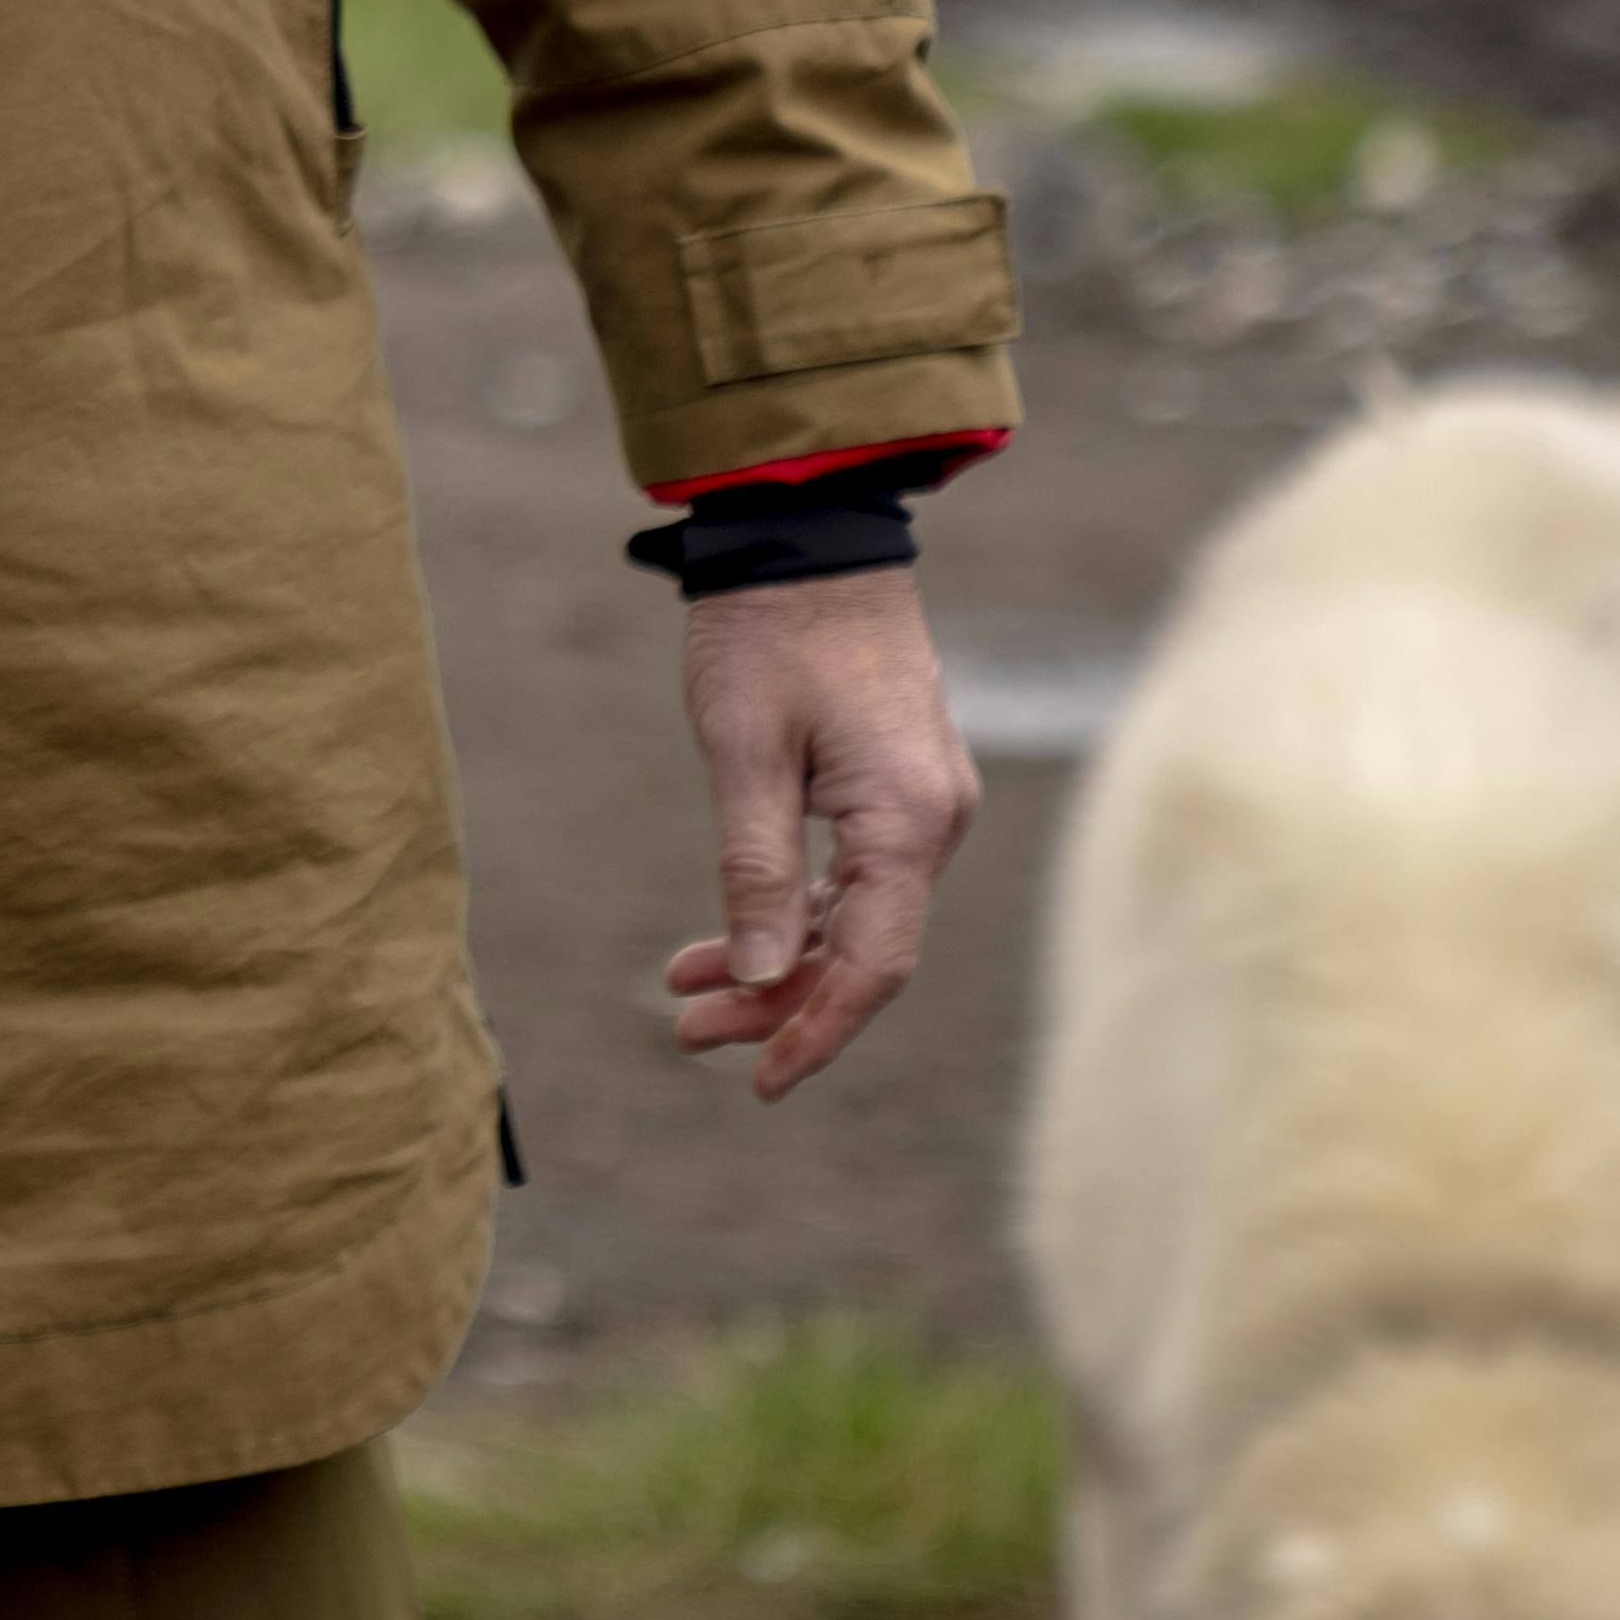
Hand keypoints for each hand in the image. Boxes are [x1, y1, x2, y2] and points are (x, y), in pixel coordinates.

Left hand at [659, 571, 976, 1101]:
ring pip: (856, 918)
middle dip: (778, 1001)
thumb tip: (760, 971)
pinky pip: (856, 877)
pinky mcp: (898, 788)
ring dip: (777, 959)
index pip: (872, 963)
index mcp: (906, 816)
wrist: (807, 539)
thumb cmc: (766, 632)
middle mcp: (933, 821)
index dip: (815, 1028)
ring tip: (686, 992)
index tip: (758, 1080)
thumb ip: (756, 867)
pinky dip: (795, 911)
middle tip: (687, 1033)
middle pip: (864, 950)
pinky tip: (728, 939)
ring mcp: (923, 805)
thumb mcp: (742, 750)